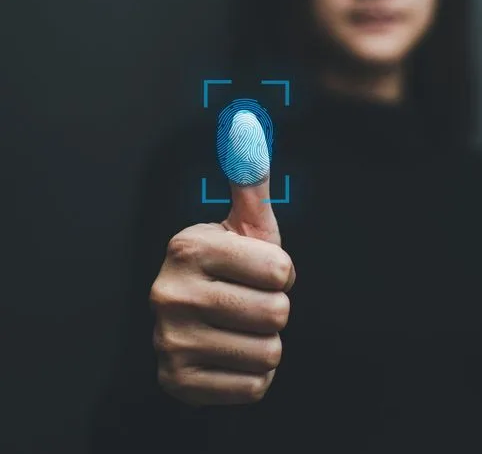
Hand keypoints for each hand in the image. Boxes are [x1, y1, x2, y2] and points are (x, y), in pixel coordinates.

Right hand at [150, 173, 294, 405]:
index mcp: (188, 248)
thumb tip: (246, 124)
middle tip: (249, 302)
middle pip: (277, 314)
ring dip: (264, 343)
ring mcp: (170, 342)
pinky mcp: (179, 381)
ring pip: (269, 353)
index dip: (280, 273)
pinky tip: (232, 353)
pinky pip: (253, 386)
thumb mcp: (241, 226)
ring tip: (240, 327)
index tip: (257, 272)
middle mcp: (170, 294)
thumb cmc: (227, 269)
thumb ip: (250, 180)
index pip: (282, 271)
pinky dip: (252, 374)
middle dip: (273, 309)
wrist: (189, 323)